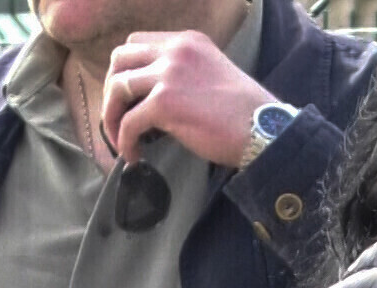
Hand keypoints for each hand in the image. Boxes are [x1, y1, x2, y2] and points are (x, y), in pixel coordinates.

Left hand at [100, 31, 278, 166]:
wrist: (264, 130)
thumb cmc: (244, 113)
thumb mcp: (212, 75)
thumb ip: (184, 74)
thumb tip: (152, 98)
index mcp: (187, 42)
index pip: (137, 43)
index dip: (125, 70)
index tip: (127, 97)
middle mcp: (176, 51)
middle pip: (120, 59)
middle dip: (112, 90)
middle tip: (117, 117)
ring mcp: (169, 74)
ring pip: (118, 89)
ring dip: (112, 117)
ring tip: (121, 140)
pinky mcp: (165, 103)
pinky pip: (129, 122)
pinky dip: (125, 142)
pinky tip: (134, 157)